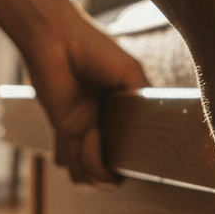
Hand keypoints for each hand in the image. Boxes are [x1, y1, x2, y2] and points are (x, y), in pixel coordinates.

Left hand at [23, 0, 148, 184]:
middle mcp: (102, 123)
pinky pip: (73, 164)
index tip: (143, 154)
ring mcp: (82, 129)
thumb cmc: (93, 48)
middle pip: (110, 170)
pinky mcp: (63, 131)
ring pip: (90, 175)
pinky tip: (91, 134)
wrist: (56, 38)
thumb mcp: (130, 70)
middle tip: (121, 157)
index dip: (136, 160)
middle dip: (116, 174)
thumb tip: (158, 122)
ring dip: (99, 170)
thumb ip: (143, 96)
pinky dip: (86, 161)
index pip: (131, 148)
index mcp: (119, 109)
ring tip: (99, 136)